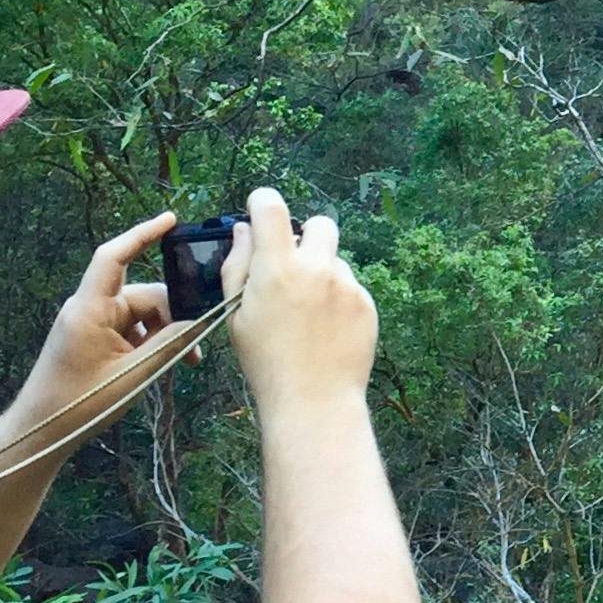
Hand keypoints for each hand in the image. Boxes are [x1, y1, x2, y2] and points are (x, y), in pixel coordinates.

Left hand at [0, 210, 201, 459]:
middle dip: (174, 315)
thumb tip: (199, 322)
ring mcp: (90, 324)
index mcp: (90, 309)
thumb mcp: (132, 376)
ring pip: (141, 314)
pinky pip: (131, 329)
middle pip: (143, 294)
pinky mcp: (93, 339)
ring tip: (185, 363)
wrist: (40, 431)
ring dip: (165, 333)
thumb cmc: (79, 404)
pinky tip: (164, 365)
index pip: (115, 256)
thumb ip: (168, 345)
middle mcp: (89, 309)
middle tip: (197, 348)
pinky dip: (151, 342)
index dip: (142, 234)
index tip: (171, 220)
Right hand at [224, 186, 377, 418]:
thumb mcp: (236, 314)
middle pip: (320, 224)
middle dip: (305, 236)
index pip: (272, 208)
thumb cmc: (266, 360)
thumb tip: (244, 230)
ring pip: (334, 261)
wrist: (313, 399)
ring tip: (306, 315)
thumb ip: (238, 266)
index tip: (260, 210)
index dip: (263, 202)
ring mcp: (347, 286)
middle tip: (291, 265)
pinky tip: (325, 330)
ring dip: (321, 274)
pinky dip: (338, 300)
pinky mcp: (367, 304)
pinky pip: (351, 288)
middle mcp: (317, 269)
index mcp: (277, 268)